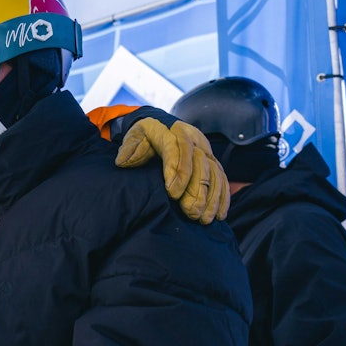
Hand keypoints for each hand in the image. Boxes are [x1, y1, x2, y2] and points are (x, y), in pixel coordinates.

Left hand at [115, 117, 229, 223]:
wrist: (161, 126)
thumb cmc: (145, 136)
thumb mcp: (135, 136)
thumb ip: (130, 148)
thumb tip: (122, 162)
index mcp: (175, 132)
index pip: (179, 150)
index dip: (178, 172)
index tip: (172, 194)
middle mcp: (195, 140)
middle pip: (200, 165)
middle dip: (196, 191)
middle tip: (190, 213)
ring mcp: (207, 151)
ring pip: (215, 174)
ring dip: (211, 198)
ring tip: (203, 219)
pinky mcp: (214, 162)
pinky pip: (222, 180)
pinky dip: (222, 198)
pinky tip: (219, 215)